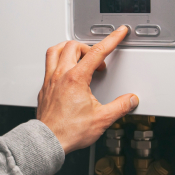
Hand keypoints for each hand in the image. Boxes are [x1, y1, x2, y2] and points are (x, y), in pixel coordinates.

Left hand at [36, 26, 138, 153]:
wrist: (48, 141)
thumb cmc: (68, 131)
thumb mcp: (102, 119)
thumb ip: (119, 107)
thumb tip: (130, 100)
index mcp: (76, 79)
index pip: (97, 52)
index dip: (111, 40)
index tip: (119, 33)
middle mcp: (61, 75)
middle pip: (74, 46)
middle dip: (90, 48)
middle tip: (99, 60)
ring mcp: (50, 80)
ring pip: (56, 51)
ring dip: (69, 48)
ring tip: (79, 55)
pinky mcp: (44, 88)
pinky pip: (49, 65)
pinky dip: (59, 61)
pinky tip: (65, 71)